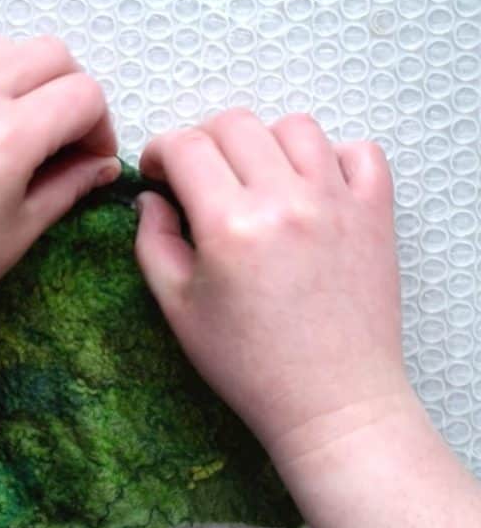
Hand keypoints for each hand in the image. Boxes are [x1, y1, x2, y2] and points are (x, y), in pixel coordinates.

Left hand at [0, 36, 120, 350]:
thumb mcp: (17, 233)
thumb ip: (67, 187)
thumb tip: (101, 165)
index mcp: (9, 133)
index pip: (83, 94)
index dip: (101, 128)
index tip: (90, 162)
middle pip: (48, 53)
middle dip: (71, 90)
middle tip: (64, 139)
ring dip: (25, 77)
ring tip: (19, 129)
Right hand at [133, 109, 410, 458]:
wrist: (331, 402)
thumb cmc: (249, 364)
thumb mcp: (177, 308)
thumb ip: (153, 242)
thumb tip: (151, 197)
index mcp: (229, 225)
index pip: (186, 146)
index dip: (160, 151)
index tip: (158, 173)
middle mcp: (286, 200)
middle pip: (235, 124)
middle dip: (203, 142)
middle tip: (198, 178)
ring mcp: (337, 201)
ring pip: (294, 126)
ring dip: (263, 143)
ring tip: (255, 179)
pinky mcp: (375, 213)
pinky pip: (359, 151)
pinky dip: (331, 156)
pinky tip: (311, 186)